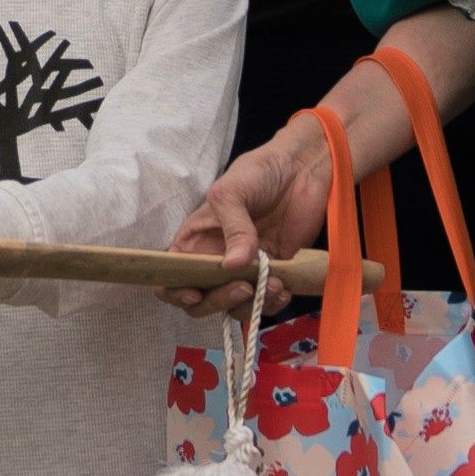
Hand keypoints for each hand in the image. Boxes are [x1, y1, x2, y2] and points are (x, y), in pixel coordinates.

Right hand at [168, 122, 328, 313]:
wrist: (303, 168)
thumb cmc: (259, 172)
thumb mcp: (232, 192)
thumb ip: (232, 228)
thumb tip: (233, 265)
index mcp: (195, 240)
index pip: (171, 276)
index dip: (175, 291)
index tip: (194, 292)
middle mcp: (215, 259)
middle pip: (202, 300)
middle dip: (218, 301)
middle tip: (243, 287)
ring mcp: (244, 269)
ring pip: (235, 306)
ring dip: (250, 305)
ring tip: (272, 285)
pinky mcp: (273, 273)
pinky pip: (267, 302)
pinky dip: (273, 303)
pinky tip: (283, 287)